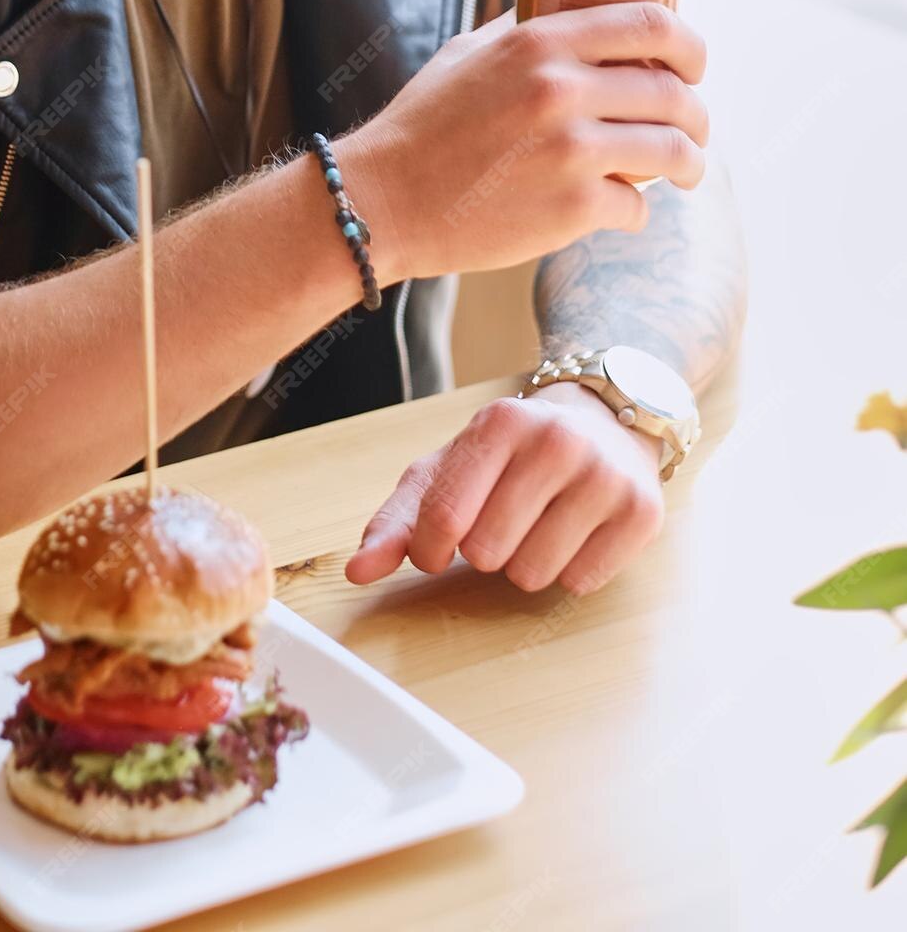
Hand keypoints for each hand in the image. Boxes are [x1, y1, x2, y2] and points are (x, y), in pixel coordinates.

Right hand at [335, 0, 707, 283]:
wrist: (384, 200)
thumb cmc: (423, 125)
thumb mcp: (467, 52)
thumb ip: (523, 29)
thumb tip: (569, 9)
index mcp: (540, 42)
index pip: (651, 23)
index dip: (689, 44)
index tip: (693, 64)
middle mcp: (563, 90)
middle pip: (673, 93)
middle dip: (697, 113)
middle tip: (694, 127)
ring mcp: (572, 151)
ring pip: (672, 151)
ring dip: (690, 163)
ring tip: (687, 171)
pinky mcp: (573, 209)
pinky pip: (637, 206)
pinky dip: (636, 210)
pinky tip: (621, 209)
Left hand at [343, 380, 665, 595]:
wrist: (606, 418)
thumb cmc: (513, 453)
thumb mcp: (451, 468)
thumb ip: (400, 520)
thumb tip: (358, 571)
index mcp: (500, 423)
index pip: (443, 519)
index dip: (430, 551)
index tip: (439, 546)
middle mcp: (556, 442)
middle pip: (487, 553)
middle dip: (484, 552)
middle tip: (504, 521)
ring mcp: (604, 476)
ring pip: (533, 575)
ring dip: (526, 565)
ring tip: (539, 525)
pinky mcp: (642, 512)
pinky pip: (581, 582)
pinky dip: (570, 571)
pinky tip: (576, 532)